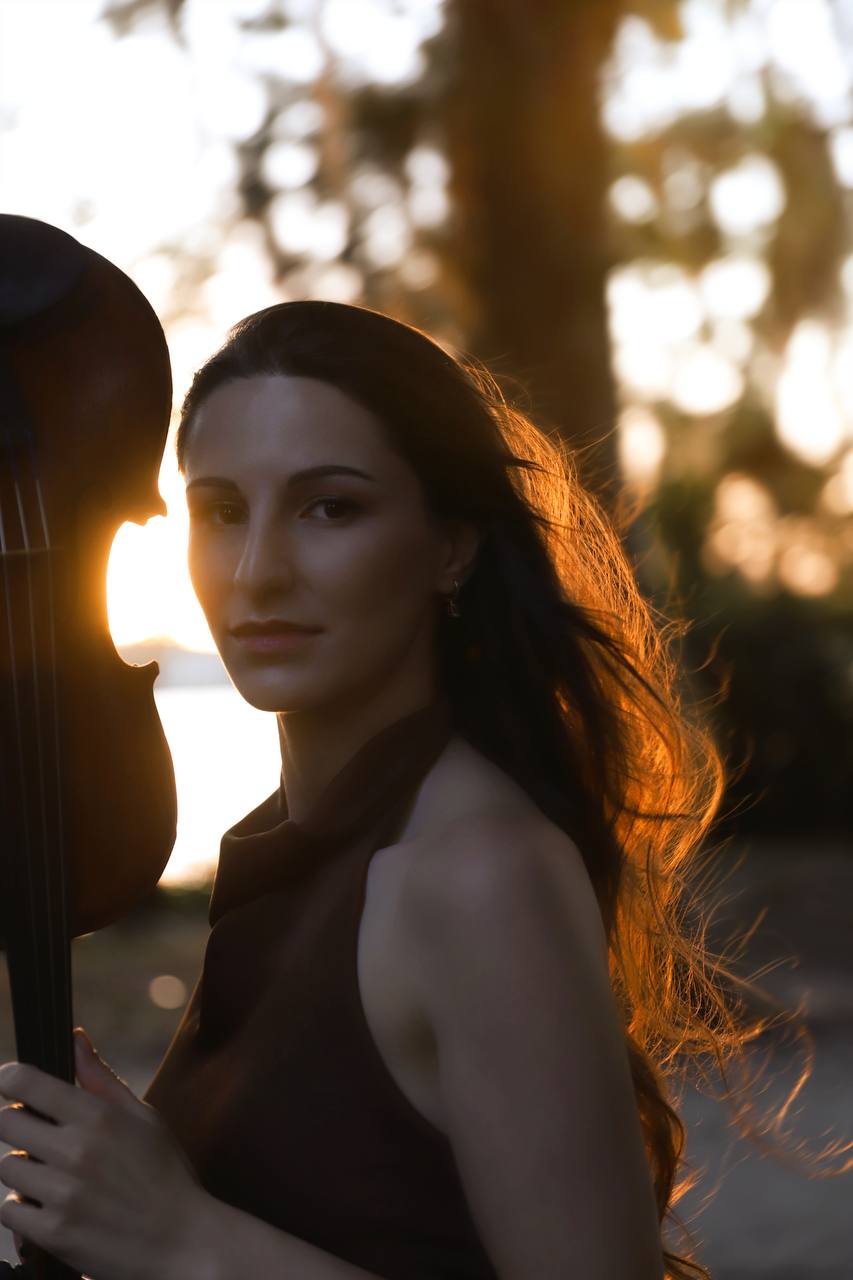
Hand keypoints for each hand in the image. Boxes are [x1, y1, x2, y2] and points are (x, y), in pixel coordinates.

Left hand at [0, 1028, 207, 1279]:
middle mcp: (76, 1151)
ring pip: (7, 1167)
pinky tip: (50, 1204)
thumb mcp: (142, 1117)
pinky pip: (10, 1211)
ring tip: (51, 1174)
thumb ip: (100, 1078)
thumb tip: (74, 1037)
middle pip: (6, 1123)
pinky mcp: (53, 1233)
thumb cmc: (164, 1174)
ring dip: (23, 1168)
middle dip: (17, 1124)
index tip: (11, 1084)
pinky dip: (23, 1208)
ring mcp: (62, 1194)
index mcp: (98, 1116)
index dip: (10, 1079)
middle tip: (38, 1134)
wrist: (181, 1241)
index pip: (26, 1083)